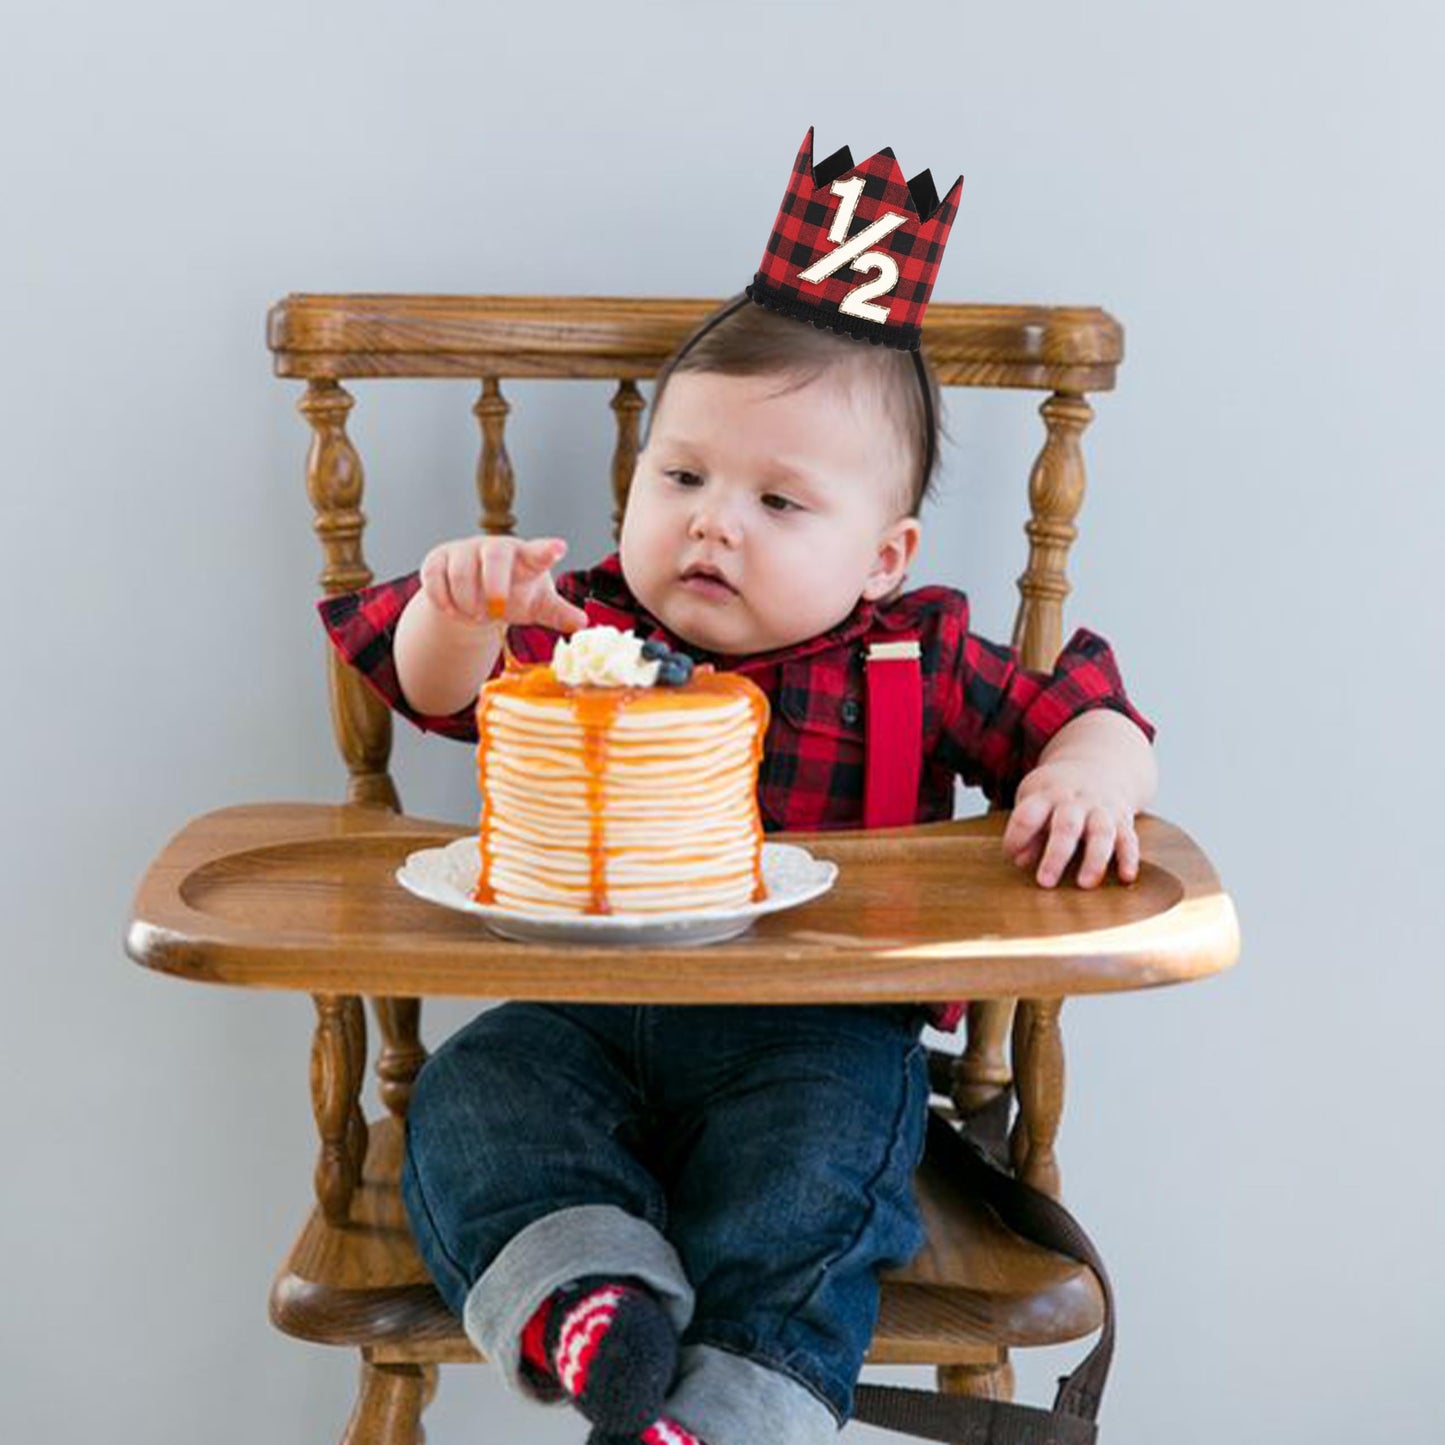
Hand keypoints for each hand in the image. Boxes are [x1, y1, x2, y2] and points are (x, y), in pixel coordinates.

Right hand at [418, 535, 588, 633]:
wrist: (476, 595)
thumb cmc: (514, 593)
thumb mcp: (538, 605)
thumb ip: (559, 613)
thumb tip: (583, 623)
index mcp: (525, 557)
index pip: (538, 552)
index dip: (547, 551)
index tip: (559, 549)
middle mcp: (495, 548)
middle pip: (495, 556)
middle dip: (495, 587)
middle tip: (495, 610)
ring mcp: (464, 550)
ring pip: (462, 573)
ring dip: (468, 603)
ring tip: (476, 614)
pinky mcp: (438, 559)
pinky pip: (435, 579)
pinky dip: (444, 601)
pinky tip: (453, 610)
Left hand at [1001, 758, 1140, 888]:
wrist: (1101, 763)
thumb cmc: (1057, 793)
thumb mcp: (1035, 800)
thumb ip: (1028, 831)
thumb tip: (1020, 861)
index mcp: (1047, 794)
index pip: (1028, 815)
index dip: (1017, 837)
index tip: (1011, 855)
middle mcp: (1076, 801)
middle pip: (1066, 826)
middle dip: (1056, 856)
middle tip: (1045, 882)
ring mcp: (1102, 810)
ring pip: (1101, 833)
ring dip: (1094, 860)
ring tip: (1085, 884)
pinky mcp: (1123, 821)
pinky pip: (1128, 839)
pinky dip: (1129, 858)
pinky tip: (1127, 878)